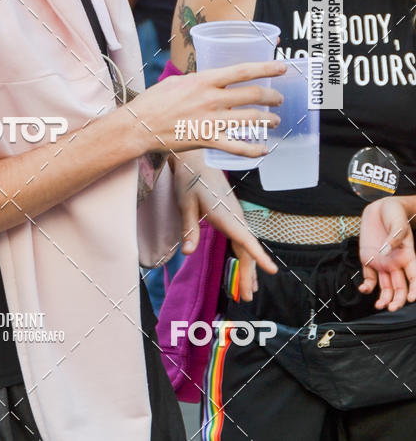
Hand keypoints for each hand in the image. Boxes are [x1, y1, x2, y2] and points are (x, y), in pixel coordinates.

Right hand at [128, 60, 284, 157]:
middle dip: (271, 97)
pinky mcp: (207, 140)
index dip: (265, 68)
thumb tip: (210, 80)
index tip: (282, 67)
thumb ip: (197, 81)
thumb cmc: (153, 102)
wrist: (138, 126)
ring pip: (250, 120)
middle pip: (252, 95)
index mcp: (204, 80)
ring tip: (274, 121)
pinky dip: (253, 150)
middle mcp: (211, 98)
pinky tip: (263, 150)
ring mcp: (211, 120)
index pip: (242, 71)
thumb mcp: (175, 82)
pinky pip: (237, 146)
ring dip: (267, 120)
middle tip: (279, 99)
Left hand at [172, 150, 276, 301]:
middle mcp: (235, 216)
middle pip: (247, 249)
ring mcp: (235, 215)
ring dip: (248, 268)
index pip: (246, 239)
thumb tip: (187, 253)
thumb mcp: (185, 203)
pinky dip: (245, 256)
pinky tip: (245, 268)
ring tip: (248, 292)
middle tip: (246, 298)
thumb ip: (189, 229)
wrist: (196, 159)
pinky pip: (241, 239)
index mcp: (225, 214)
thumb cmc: (190, 179)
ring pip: (246, 246)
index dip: (259, 256)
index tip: (272, 271)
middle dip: (249, 274)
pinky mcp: (231, 215)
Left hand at [358, 197, 415, 310]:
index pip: (413, 277)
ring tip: (380, 306)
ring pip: (385, 285)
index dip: (414, 289)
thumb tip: (386, 252)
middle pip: (399, 286)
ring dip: (383, 297)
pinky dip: (367, 285)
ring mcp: (382, 262)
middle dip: (397, 299)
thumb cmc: (394, 214)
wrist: (380, 207)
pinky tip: (364, 289)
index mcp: (407, 255)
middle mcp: (395, 262)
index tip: (412, 299)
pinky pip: (369, 276)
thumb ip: (394, 238)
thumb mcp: (397, 223)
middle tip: (392, 307)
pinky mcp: (369, 259)